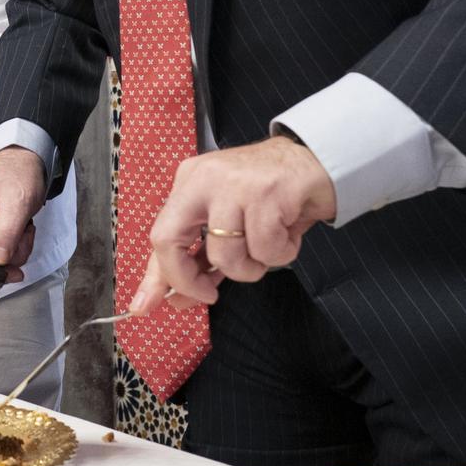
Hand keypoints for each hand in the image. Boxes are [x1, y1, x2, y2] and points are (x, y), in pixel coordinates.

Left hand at [131, 136, 334, 314]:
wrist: (318, 160)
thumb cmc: (272, 197)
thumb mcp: (228, 224)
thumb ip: (199, 258)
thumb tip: (174, 297)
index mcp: (189, 183)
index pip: (161, 235)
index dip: (157, 276)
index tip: (147, 305)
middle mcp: (202, 179)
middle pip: (169, 239)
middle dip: (186, 278)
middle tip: (210, 295)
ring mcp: (231, 184)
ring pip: (225, 256)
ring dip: (252, 267)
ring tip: (270, 246)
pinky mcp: (264, 193)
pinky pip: (265, 250)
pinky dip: (282, 253)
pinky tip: (288, 232)